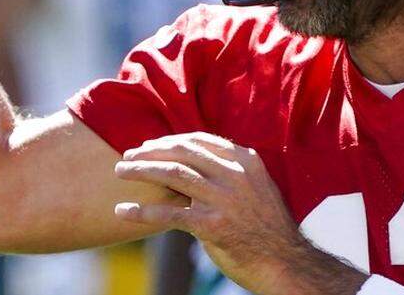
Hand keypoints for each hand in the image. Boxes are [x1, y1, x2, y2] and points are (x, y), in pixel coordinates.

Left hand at [113, 132, 367, 294]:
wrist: (283, 262)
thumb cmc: (267, 227)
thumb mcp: (257, 187)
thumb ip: (232, 171)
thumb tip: (198, 160)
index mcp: (246, 161)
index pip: (199, 140)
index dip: (169, 140)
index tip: (149, 144)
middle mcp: (235, 174)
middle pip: (182, 151)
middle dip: (150, 151)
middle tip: (128, 155)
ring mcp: (223, 199)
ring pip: (172, 174)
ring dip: (141, 171)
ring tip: (120, 171)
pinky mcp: (211, 225)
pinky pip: (167, 214)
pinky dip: (140, 211)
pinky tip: (122, 211)